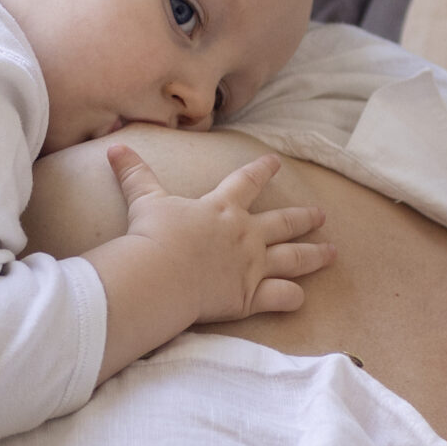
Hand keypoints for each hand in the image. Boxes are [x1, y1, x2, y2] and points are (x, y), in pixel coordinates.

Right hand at [111, 147, 331, 321]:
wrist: (161, 273)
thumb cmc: (153, 235)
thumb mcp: (144, 199)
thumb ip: (134, 173)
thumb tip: (113, 147)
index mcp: (222, 208)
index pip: (247, 181)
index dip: (262, 170)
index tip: (276, 163)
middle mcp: (245, 234)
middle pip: (282, 222)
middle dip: (303, 217)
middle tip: (321, 215)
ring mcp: (252, 266)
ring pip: (294, 258)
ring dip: (315, 255)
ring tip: (333, 252)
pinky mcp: (250, 296)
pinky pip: (281, 297)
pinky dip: (293, 298)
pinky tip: (302, 298)